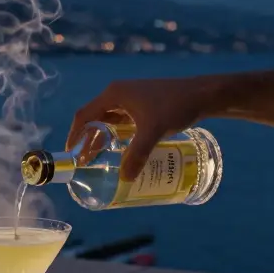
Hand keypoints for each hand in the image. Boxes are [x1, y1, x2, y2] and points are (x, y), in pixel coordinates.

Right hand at [66, 76, 221, 180]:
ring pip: (110, 122)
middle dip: (89, 141)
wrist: (203, 94)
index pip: (84, 115)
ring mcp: (132, 99)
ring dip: (103, 139)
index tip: (70, 154)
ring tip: (101, 160)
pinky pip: (123, 122)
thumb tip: (125, 178)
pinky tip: (123, 150)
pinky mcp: (143, 105)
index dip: (74, 135)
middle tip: (85, 163)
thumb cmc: (176, 105)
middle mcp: (119, 94)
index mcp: (114, 94)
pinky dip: (119, 136)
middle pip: (95, 119)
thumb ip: (138, 154)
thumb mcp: (154, 130)